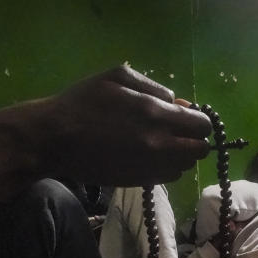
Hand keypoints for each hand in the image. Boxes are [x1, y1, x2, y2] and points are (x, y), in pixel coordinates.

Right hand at [42, 66, 212, 185]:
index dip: (197, 120)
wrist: (54, 139)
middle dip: (194, 140)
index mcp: (156, 113)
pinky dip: (167, 167)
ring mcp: (152, 166)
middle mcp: (161, 143)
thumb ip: (154, 86)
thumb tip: (177, 103)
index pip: (202, 124)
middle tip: (177, 133)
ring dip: (181, 155)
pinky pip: (170, 177)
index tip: (184, 117)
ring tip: (161, 144)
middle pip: (200, 149)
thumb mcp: (117, 76)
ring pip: (187, 165)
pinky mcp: (141, 181)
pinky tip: (149, 157)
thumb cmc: (83, 102)